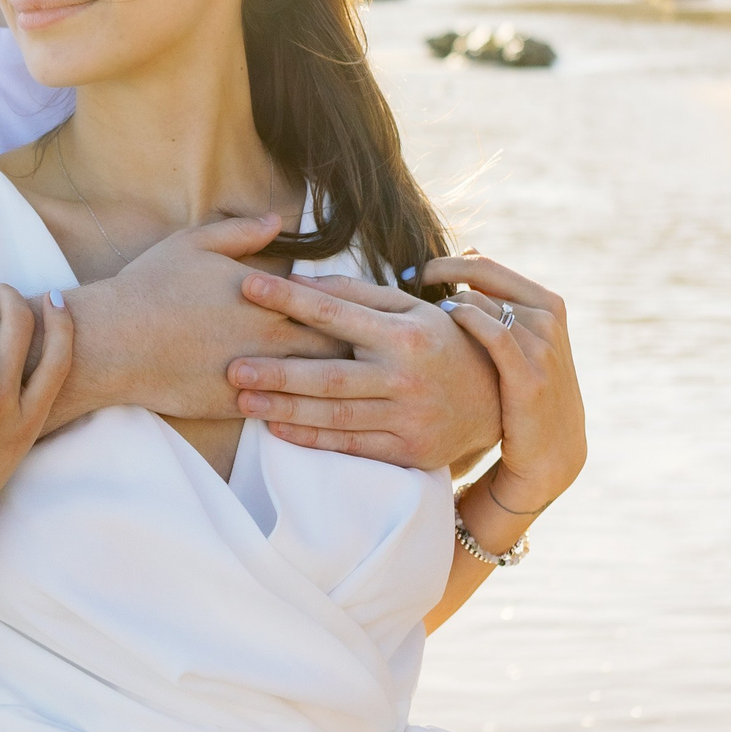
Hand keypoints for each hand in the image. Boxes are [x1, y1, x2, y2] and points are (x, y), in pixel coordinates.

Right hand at [55, 214, 345, 425]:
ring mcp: (258, 374)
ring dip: (340, 384)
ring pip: (318, 384)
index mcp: (268, 296)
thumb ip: (242, 232)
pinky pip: (286, 411)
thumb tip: (279, 220)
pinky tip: (317, 412)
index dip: (354, 311)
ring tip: (359, 387)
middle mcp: (271, 335)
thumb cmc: (151, 287)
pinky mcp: (239, 406)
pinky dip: (305, 411)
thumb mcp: (194, 244)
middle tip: (376, 354)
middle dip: (357, 350)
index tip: (367, 314)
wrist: (114, 341)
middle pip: (337, 347)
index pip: (332, 305)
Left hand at [227, 271, 500, 470]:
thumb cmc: (442, 342)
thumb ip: (358, 294)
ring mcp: (409, 418)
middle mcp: (406, 377)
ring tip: (243, 399)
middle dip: (279, 372)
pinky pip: (352, 446)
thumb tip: (301, 279)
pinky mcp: (409, 451)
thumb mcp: (411, 308)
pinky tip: (278, 428)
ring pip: (336, 416)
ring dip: (286, 408)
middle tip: (232, 367)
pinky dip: (313, 439)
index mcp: (405, 333)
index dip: (290, 299)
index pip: (337, 312)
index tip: (248, 286)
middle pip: (331, 376)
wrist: (498, 399)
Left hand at [427, 254, 585, 513]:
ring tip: (417, 316)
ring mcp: (541, 346)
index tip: (415, 270)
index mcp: (547, 302)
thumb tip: (467, 251)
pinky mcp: (530, 376)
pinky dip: (464, 322)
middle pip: (481, 277)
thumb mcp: (523, 339)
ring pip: (480, 304)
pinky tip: (440, 328)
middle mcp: (547, 318)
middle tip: (404, 280)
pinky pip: (493, 334)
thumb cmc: (526, 390)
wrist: (552, 450)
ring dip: (445, 304)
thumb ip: (499, 301)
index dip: (446, 262)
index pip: (485, 265)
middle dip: (439, 273)